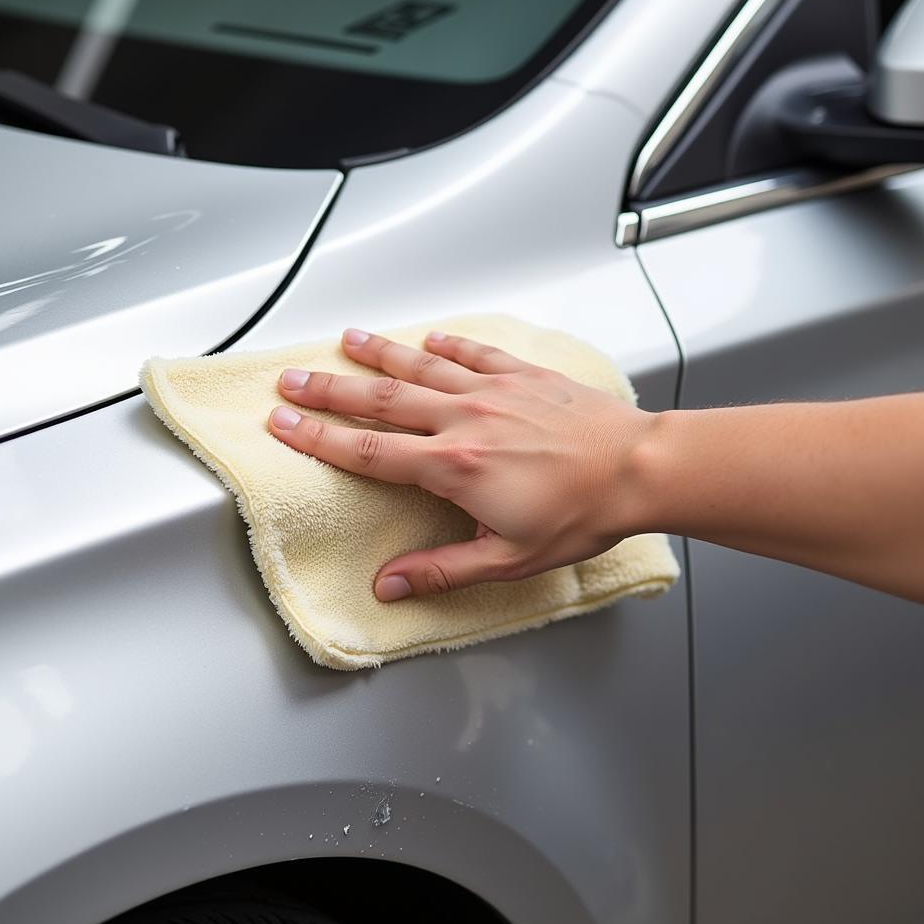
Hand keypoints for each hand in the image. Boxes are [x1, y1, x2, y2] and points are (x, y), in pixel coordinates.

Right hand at [268, 329, 653, 600]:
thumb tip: (389, 585)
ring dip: (379, 353)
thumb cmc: (583, 514)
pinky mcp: (524, 375)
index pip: (369, 451)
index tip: (283, 424)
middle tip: (292, 379)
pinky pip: (476, 352)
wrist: (640, 469)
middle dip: (330, 390)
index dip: (319, 438)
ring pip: (422, 367)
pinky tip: (431, 338)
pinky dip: (449, 344)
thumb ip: (443, 569)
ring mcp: (494, 391)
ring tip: (345, 340)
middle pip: (382, 401)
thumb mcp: (509, 559)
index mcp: (455, 466)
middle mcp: (466, 419)